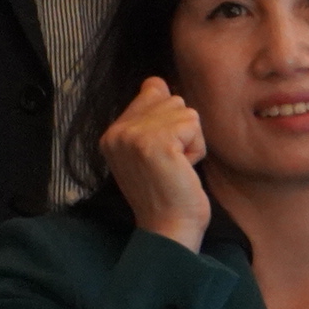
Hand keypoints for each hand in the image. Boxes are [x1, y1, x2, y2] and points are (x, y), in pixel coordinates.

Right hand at [102, 76, 209, 249]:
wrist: (168, 227)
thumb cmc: (167, 191)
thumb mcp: (150, 150)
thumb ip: (150, 116)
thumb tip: (155, 81)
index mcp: (111, 134)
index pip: (151, 92)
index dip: (169, 121)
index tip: (162, 154)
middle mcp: (116, 133)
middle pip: (172, 99)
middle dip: (182, 130)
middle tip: (171, 163)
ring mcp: (133, 137)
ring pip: (185, 111)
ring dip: (191, 140)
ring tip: (176, 166)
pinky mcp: (155, 143)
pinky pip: (194, 125)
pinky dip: (198, 148)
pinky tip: (183, 169)